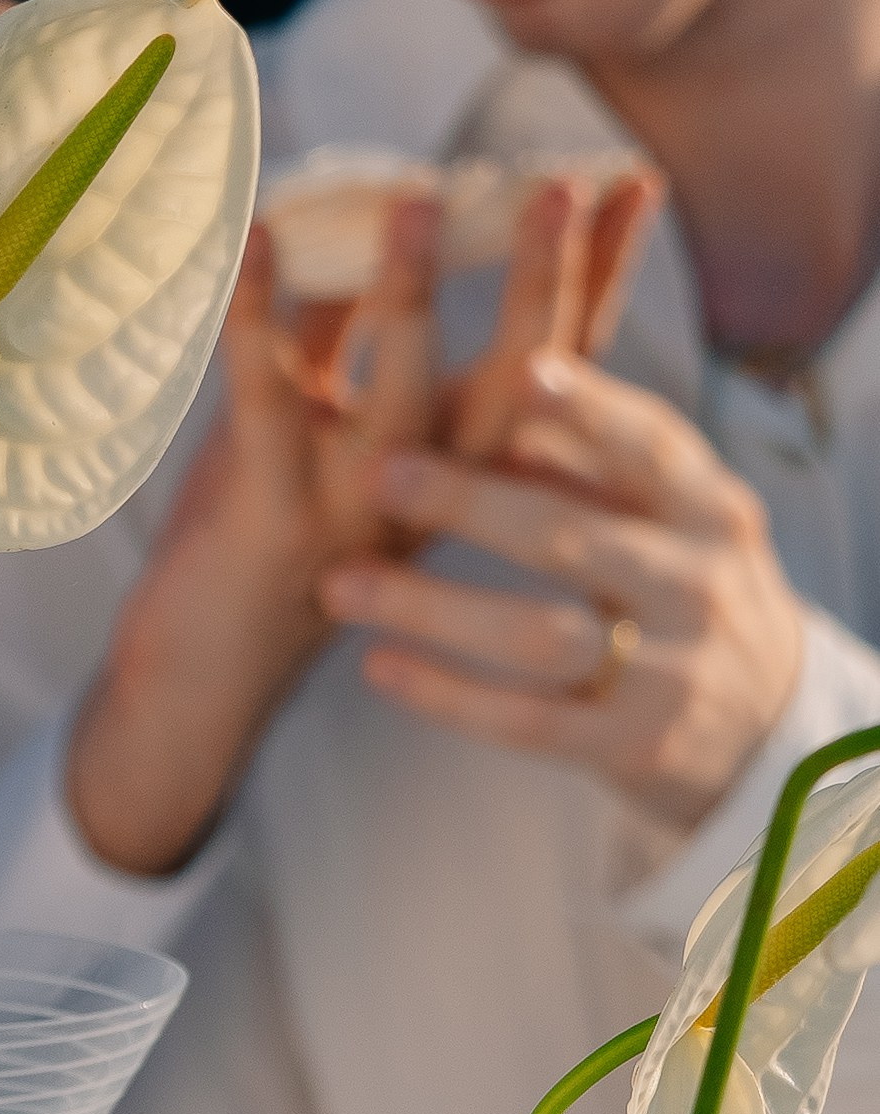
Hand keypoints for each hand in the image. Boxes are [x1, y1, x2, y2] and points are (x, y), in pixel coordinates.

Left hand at [65, 169, 657, 877]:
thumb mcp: (321, 435)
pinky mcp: (275, 524)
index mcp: (463, 477)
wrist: (197, 687)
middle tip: (563, 188)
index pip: (553, 367)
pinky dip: (258, 322)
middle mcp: (433, 503)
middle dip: (546, 283)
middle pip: (517, 386)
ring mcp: (357, 516)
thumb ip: (336, 346)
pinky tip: (254, 250)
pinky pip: (270, 408)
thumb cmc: (262, 541)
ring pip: (406, 400)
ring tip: (419, 200)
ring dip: (409, 295)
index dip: (593, 278)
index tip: (633, 185)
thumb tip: (343, 235)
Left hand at [321, 348, 804, 834]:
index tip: (520, 366)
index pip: (653, 447)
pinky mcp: (634, 746)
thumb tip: (483, 381)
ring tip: (341, 584)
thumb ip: (588, 462)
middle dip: (470, 501)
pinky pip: (527, 721)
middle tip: (376, 471)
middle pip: (574, 536)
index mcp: (711, 511)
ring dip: (433, 608)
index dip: (590, 407)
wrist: (772, 732)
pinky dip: (448, 694)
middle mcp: (699, 585)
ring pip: (541, 635)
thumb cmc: (682, 595)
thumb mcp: (667, 522)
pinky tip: (378, 666)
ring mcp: (673, 673)